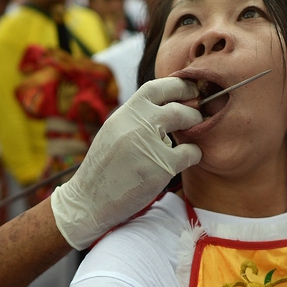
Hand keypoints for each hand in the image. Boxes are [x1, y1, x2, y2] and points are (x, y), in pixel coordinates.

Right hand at [50, 76, 200, 248]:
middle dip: (193, 111)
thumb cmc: (104, 169)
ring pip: (188, 126)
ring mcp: (150, 145)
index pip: (156, 88)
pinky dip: (194, 154)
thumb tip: (168, 105)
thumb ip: (136, 118)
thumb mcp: (114, 132)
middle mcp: (136, 125)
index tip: (191, 90)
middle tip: (198, 116)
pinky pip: (190, 152)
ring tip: (188, 139)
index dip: (178, 86)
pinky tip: (188, 158)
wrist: (88, 201)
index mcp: (124, 114)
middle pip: (178, 107)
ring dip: (195, 129)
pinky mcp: (162, 167)